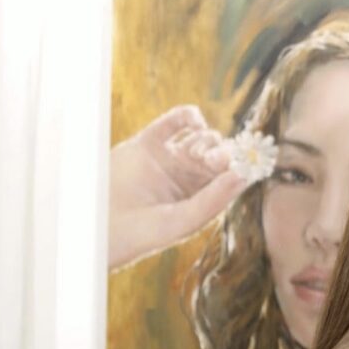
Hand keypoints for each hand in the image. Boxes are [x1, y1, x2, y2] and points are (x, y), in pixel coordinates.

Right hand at [108, 105, 247, 269]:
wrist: (102, 224)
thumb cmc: (146, 232)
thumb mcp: (185, 219)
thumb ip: (214, 198)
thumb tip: (244, 175)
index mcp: (203, 196)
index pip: (231, 174)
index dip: (241, 165)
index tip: (246, 161)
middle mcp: (190, 176)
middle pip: (219, 153)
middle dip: (222, 152)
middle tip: (213, 159)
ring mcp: (170, 158)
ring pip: (202, 137)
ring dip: (206, 139)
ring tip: (194, 155)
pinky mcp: (149, 143)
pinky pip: (175, 121)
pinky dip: (189, 116)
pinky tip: (194, 121)